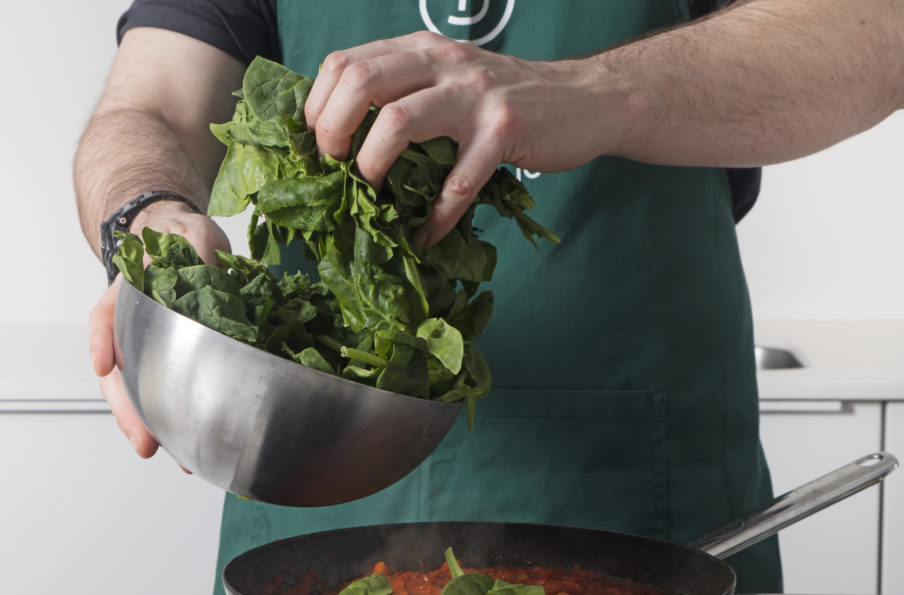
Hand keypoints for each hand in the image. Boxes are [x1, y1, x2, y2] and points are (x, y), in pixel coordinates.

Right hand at [89, 202, 230, 459]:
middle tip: (143, 441)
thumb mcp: (196, 233)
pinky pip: (161, 395)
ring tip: (161, 453)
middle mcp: (129, 324)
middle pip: (116, 371)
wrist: (186, 245)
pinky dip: (169, 421)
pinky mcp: (168, 363)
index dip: (102, 340)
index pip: (104, 316)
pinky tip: (183, 445)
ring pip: (133, 392)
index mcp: (128, 291)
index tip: (104, 365)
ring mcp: (145, 347)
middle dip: (127, 409)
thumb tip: (211, 269)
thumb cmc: (184, 239)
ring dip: (144, 426)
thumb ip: (201, 249)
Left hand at [303, 31, 612, 247]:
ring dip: (372, 168)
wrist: (586, 99)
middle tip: (333, 174)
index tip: (317, 148)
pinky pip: (457, 181)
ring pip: (397, 121)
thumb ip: (405, 92)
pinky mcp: (504, 131)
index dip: (317, 109)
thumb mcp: (449, 78)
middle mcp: (442, 62)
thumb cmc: (507, 99)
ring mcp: (474, 94)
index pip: (344, 63)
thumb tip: (344, 140)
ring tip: (371, 200)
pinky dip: (435, 217)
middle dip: (332, 134)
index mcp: (420, 49)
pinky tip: (425, 235)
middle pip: (359, 83)